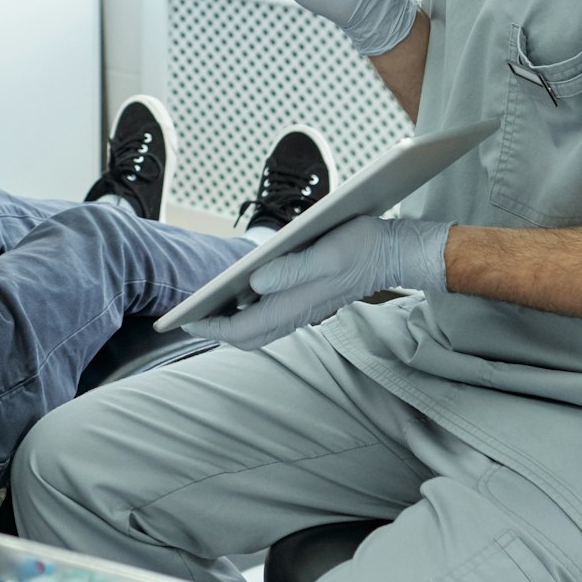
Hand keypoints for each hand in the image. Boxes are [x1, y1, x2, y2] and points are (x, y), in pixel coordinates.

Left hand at [184, 215, 450, 349]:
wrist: (398, 250)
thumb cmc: (363, 245)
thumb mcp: (326, 251)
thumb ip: (291, 270)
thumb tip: (252, 283)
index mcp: (296, 304)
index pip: (242, 328)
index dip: (210, 326)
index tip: (183, 320)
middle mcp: (299, 313)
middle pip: (248, 336)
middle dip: (216, 330)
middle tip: (189, 317)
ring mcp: (306, 310)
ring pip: (261, 329)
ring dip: (233, 323)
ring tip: (209, 307)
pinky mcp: (313, 301)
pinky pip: (274, 317)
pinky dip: (252, 313)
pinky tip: (243, 294)